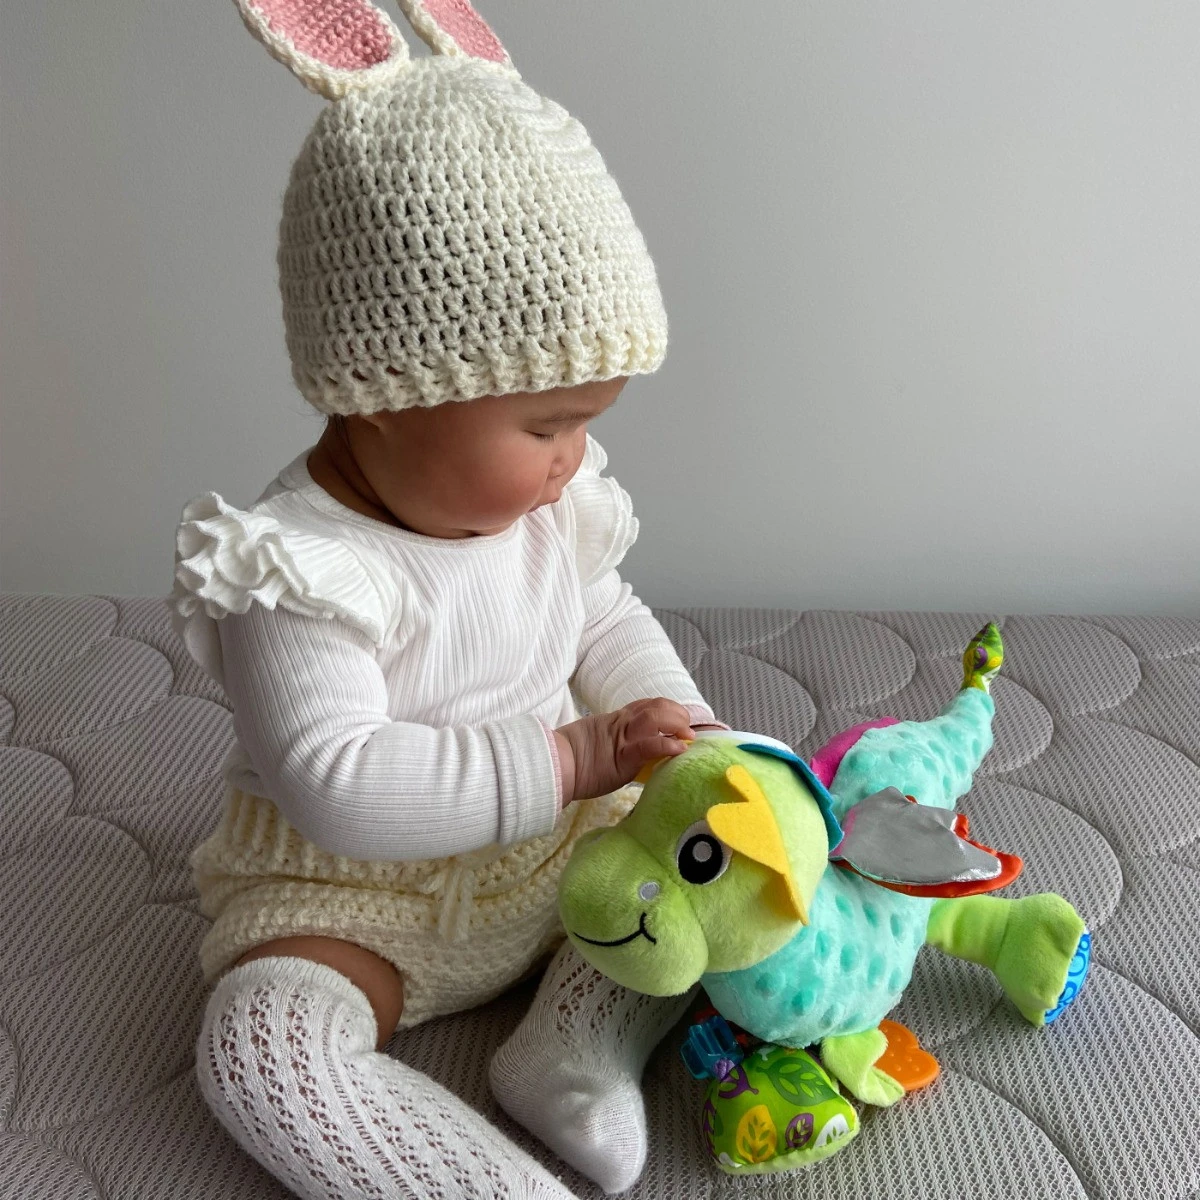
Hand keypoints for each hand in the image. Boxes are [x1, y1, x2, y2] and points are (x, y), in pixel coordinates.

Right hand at [555, 698, 694, 803]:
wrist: (554, 766)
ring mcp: (623, 737)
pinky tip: (680, 749)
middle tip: (687, 731)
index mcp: (616, 719)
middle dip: (678, 714)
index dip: (667, 709)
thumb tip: (630, 752)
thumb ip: (614, 742)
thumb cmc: (571, 761)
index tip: (679, 721)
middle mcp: (622, 723)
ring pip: (656, 717)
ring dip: (678, 724)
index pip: (647, 704)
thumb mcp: (597, 744)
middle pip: (656, 705)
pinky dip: (668, 745)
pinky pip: (649, 745)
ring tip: (687, 737)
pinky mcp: (623, 755)